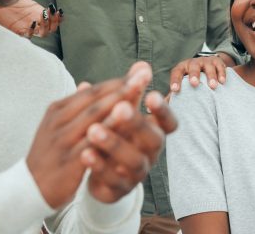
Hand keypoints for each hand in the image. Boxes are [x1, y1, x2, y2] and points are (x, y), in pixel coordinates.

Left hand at [0, 0, 63, 37]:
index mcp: (36, 12)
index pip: (53, 19)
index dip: (59, 17)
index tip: (60, 10)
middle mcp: (33, 20)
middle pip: (51, 28)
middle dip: (55, 21)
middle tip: (53, 12)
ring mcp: (25, 26)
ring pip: (43, 33)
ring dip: (47, 26)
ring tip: (44, 16)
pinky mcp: (16, 30)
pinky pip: (29, 35)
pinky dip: (33, 30)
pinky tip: (33, 22)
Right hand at [25, 72, 141, 208]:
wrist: (29, 189)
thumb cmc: (51, 154)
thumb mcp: (59, 126)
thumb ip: (77, 106)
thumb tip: (87, 83)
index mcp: (59, 110)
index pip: (93, 91)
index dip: (118, 80)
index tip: (141, 71)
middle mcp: (59, 121)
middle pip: (95, 100)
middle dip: (122, 86)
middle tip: (144, 75)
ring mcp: (62, 140)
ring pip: (93, 118)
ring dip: (117, 103)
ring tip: (138, 93)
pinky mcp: (68, 161)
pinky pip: (91, 144)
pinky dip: (108, 133)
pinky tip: (126, 127)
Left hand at [81, 62, 177, 202]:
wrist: (100, 174)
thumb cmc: (116, 137)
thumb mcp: (123, 114)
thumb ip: (131, 92)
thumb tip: (141, 65)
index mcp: (154, 132)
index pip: (169, 122)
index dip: (163, 110)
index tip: (151, 95)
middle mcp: (151, 152)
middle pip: (153, 140)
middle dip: (137, 123)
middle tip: (120, 107)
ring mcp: (137, 172)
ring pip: (133, 161)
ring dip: (114, 144)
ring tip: (93, 130)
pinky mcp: (120, 188)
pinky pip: (113, 180)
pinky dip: (99, 166)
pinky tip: (84, 153)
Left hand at [168, 53, 233, 93]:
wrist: (207, 66)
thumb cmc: (191, 80)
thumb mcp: (182, 84)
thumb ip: (173, 95)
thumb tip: (158, 108)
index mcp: (182, 68)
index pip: (176, 72)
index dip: (175, 80)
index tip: (175, 90)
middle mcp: (193, 63)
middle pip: (193, 66)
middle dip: (193, 74)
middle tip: (194, 84)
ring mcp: (206, 61)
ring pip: (208, 66)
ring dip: (210, 76)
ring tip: (213, 86)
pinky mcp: (217, 61)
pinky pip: (220, 66)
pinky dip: (221, 74)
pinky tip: (222, 82)